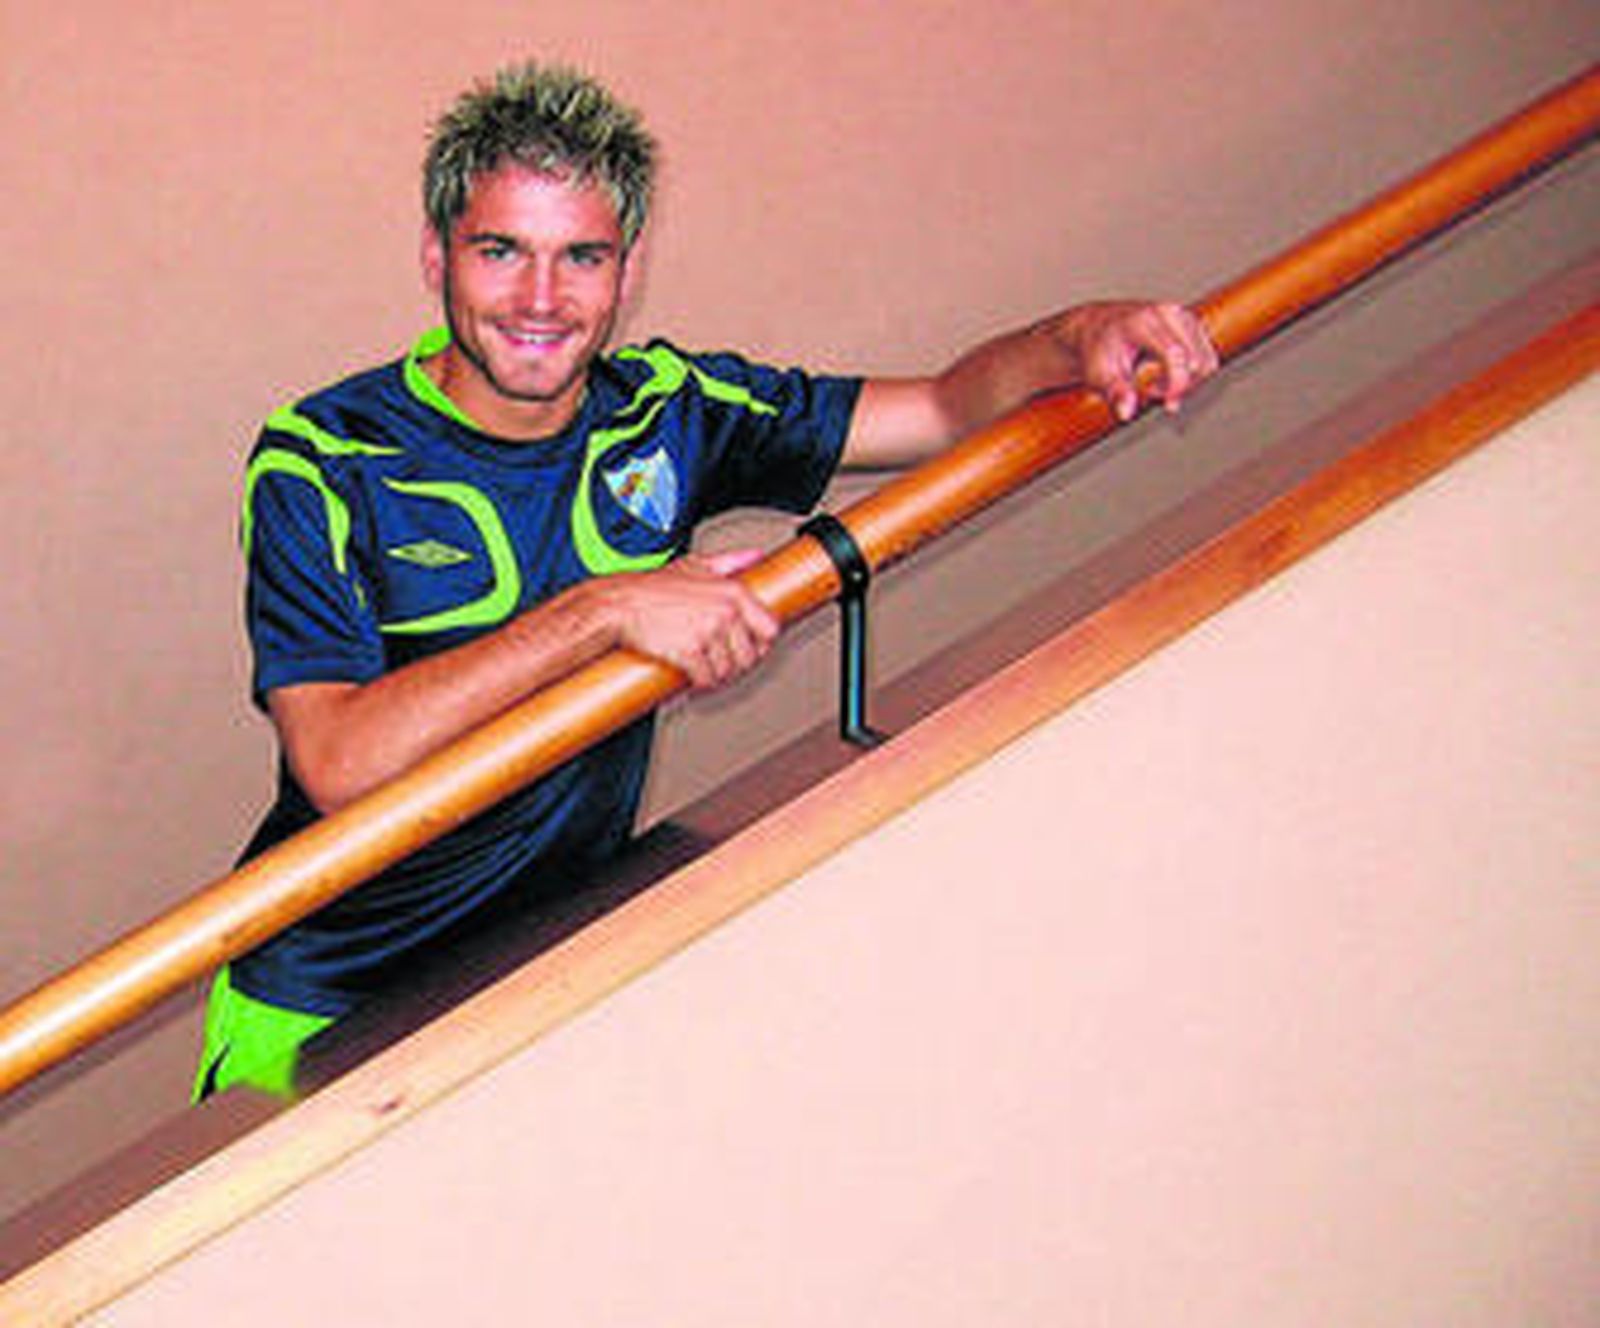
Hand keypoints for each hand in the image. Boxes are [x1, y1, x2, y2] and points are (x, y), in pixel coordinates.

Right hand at [601, 548, 779, 690]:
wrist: (619, 605)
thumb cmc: (653, 587)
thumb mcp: (695, 564)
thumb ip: (730, 561)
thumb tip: (754, 556)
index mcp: (733, 592)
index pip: (770, 628)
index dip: (760, 643)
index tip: (750, 646)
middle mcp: (725, 612)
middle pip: (751, 655)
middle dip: (737, 663)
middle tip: (722, 662)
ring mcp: (708, 633)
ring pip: (729, 670)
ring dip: (718, 675)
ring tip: (706, 669)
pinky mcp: (690, 653)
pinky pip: (707, 679)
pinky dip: (701, 683)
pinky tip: (693, 677)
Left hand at [1058, 300, 1218, 422]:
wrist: (1095, 330)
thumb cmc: (1097, 352)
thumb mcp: (1098, 376)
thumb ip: (1115, 393)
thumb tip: (1127, 412)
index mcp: (1140, 323)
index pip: (1175, 354)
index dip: (1177, 384)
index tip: (1169, 404)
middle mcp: (1164, 313)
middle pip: (1196, 359)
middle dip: (1179, 385)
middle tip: (1150, 391)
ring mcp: (1179, 315)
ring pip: (1205, 359)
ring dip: (1187, 381)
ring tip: (1157, 382)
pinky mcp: (1189, 321)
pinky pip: (1206, 355)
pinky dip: (1192, 373)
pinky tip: (1167, 375)